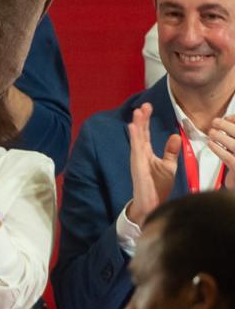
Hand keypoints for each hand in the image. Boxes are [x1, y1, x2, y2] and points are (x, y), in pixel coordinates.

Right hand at [126, 103, 180, 225]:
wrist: (151, 204)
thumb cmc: (158, 186)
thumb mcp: (168, 166)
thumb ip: (170, 151)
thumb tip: (175, 136)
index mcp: (146, 153)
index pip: (145, 134)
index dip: (146, 121)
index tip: (148, 107)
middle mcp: (139, 154)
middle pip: (140, 133)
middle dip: (141, 119)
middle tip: (144, 105)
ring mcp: (137, 159)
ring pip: (136, 138)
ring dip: (137, 125)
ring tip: (138, 112)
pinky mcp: (137, 166)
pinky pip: (135, 149)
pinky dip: (134, 138)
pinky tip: (133, 127)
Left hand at [208, 116, 234, 188]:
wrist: (234, 190)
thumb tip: (228, 119)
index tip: (228, 118)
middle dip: (226, 125)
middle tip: (215, 123)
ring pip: (234, 144)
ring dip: (219, 136)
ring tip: (212, 133)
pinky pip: (227, 156)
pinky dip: (217, 148)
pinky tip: (211, 144)